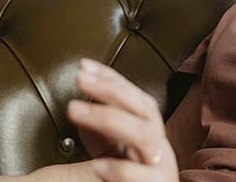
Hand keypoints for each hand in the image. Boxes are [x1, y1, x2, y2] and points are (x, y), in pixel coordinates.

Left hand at [68, 58, 178, 181]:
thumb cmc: (131, 181)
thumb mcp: (116, 150)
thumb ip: (104, 126)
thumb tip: (84, 94)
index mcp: (151, 133)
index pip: (136, 97)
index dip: (112, 78)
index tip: (84, 65)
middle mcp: (159, 146)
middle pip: (143, 109)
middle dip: (111, 90)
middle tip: (79, 79)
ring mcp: (160, 167)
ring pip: (145, 135)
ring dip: (108, 118)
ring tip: (74, 110)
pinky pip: (141, 177)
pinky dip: (119, 169)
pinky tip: (97, 164)